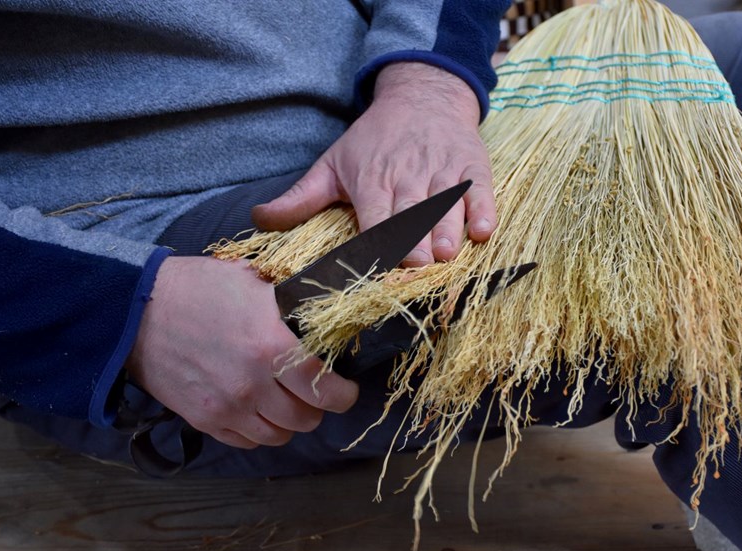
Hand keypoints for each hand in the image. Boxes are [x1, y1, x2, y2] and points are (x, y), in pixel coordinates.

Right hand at [125, 256, 358, 448]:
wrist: (136, 310)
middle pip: (305, 419)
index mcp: (270, 347)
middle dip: (317, 407)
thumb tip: (324, 307)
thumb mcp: (253, 282)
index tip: (346, 389)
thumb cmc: (197, 288)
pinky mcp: (204, 420)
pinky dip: (258, 431)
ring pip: (278, 436)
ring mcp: (227, 407)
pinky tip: (257, 410)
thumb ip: (290, 302)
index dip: (344, 395)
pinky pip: (246, 442)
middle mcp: (252, 385)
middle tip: (314, 391)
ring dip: (288, 422)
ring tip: (285, 401)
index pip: (326, 389)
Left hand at [251, 61, 497, 265]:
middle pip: (412, 213)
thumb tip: (257, 220)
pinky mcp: (472, 167)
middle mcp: (408, 175)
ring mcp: (443, 171)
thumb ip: (299, 198)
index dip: (379, 238)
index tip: (381, 263)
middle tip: (418, 263)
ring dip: (447, 230)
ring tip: (446, 253)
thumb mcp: (332, 164)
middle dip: (415, 239)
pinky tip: (483, 230)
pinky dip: (483, 211)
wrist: (423, 96)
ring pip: (446, 206)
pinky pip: (480, 192)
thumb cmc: (373, 140)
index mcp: (372, 179)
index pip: (375, 214)